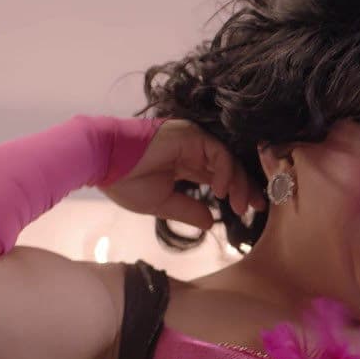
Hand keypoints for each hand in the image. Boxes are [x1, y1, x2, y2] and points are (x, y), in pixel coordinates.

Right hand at [98, 119, 265, 229]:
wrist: (102, 163)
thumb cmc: (125, 182)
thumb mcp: (162, 204)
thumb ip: (188, 211)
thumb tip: (210, 224)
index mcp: (185, 164)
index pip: (219, 177)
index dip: (236, 193)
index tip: (249, 210)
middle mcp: (193, 150)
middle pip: (229, 168)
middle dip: (246, 188)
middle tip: (257, 207)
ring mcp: (193, 140)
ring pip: (228, 161)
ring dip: (238, 184)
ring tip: (240, 205)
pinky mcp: (192, 135)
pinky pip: (218, 154)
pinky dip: (224, 173)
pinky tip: (221, 192)